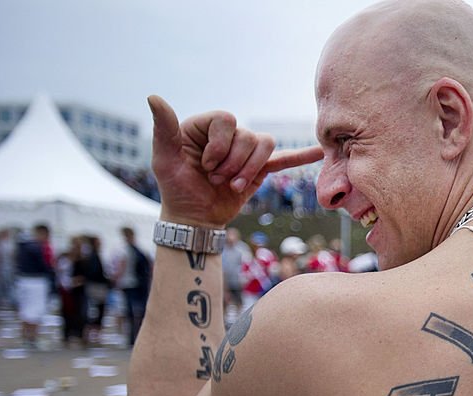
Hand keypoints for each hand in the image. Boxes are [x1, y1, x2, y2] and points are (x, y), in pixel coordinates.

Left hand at [148, 95, 323, 226]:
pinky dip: (300, 156)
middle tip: (216, 179)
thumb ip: (163, 128)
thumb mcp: (164, 159)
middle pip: (246, 135)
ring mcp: (245, 152)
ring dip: (249, 169)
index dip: (219, 144)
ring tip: (234, 185)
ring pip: (263, 146)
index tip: (205, 164)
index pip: (226, 120)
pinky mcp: (259, 170)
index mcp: (204, 126)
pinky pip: (283, 159)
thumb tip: (153, 97)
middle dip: (233, 162)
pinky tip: (318, 152)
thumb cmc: (176, 189)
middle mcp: (227, 135)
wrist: (194, 220)